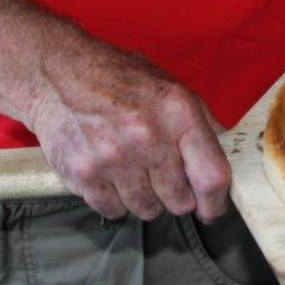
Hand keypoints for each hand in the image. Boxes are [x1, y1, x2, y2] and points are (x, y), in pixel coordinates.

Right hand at [23, 23, 230, 222]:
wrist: (57, 73)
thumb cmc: (117, 78)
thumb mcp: (168, 85)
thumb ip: (200, 121)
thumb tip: (228, 151)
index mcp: (178, 111)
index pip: (211, 176)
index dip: (215, 201)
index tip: (210, 208)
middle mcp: (148, 136)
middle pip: (180, 201)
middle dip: (175, 194)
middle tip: (160, 173)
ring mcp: (114, 158)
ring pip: (147, 210)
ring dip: (144, 198)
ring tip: (131, 168)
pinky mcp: (85, 175)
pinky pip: (114, 212)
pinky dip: (114, 200)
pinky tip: (109, 173)